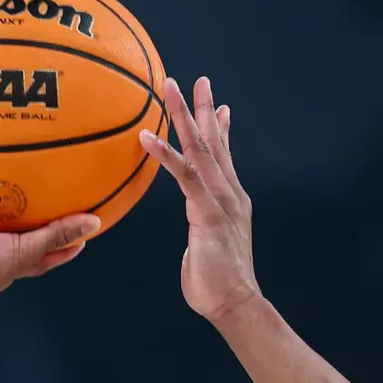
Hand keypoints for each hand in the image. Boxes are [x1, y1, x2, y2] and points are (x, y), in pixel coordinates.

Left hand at [138, 77, 261, 324]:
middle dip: (203, 108)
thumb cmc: (218, 284)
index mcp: (229, 200)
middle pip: (214, 142)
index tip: (217, 104)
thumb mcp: (206, 248)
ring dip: (183, 116)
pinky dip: (165, 153)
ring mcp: (220, 199)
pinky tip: (148, 136)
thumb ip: (201, 233)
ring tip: (169, 88)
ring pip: (200, 148)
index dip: (219, 128)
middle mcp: (229, 193)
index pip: (224, 156)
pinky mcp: (207, 211)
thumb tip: (196, 234)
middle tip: (195, 80)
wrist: (235, 302)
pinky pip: (184, 175)